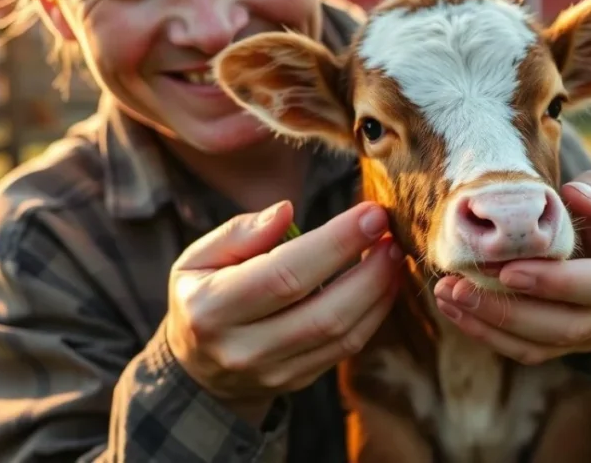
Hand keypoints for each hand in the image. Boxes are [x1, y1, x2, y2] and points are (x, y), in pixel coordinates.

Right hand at [166, 200, 403, 419]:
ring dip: (378, 292)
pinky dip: (374, 314)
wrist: (197, 368)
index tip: (370, 214)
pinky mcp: (298, 381)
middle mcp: (243, 348)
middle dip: (369, 270)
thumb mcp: (198, 257)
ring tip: (393, 255)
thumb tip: (286, 210)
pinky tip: (384, 284)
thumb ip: (239, 232)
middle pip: (323, 312)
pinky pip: (346, 349)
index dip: (335, 243)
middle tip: (391, 233)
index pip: (284, 274)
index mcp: (212, 309)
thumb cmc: (201, 295)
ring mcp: (273, 372)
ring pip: (342, 335)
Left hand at [433, 169, 590, 365]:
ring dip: (490, 325)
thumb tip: (576, 196)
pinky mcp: (565, 345)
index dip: (557, 282)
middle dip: (510, 311)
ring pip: (542, 346)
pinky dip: (488, 335)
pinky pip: (527, 351)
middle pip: (567, 326)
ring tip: (448, 295)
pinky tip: (456, 310)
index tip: (508, 270)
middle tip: (460, 286)